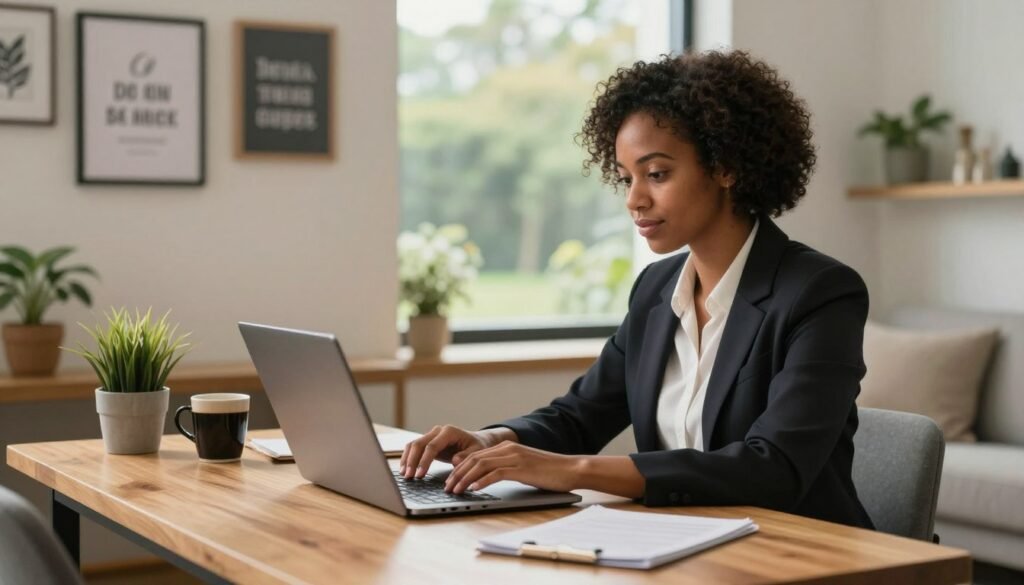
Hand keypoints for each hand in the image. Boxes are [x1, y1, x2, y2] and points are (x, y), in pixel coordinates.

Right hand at [400, 425, 512, 478]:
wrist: (475, 441)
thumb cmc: (477, 447)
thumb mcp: (476, 452)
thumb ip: (466, 456)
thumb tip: (455, 461)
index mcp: (449, 432)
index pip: (432, 446)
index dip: (424, 461)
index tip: (420, 474)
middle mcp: (438, 431)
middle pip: (419, 444)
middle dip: (412, 461)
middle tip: (408, 476)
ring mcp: (431, 435)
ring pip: (413, 445)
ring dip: (407, 459)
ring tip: (404, 475)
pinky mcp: (428, 442)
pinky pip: (414, 448)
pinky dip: (408, 458)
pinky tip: (404, 469)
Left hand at [445, 441, 582, 493]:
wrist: (570, 469)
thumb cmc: (548, 471)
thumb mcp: (522, 467)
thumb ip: (505, 468)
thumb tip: (484, 479)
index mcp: (506, 447)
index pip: (475, 456)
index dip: (460, 468)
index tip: (450, 480)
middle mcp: (508, 448)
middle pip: (474, 459)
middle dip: (457, 474)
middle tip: (447, 487)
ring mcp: (514, 457)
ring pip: (481, 465)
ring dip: (465, 478)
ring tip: (456, 490)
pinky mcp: (521, 468)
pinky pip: (496, 473)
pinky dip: (482, 481)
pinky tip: (474, 489)